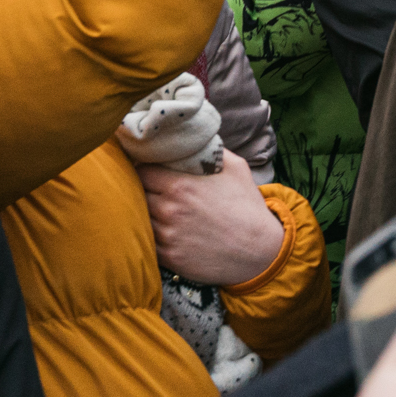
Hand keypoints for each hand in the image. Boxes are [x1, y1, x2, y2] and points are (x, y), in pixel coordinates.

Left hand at [136, 154, 287, 286]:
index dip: (143, 168)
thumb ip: (211, 150)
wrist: (260, 251)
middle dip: (141, 189)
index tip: (149, 170)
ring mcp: (167, 236)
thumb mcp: (236, 168)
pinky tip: (164, 231)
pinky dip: (150, 236)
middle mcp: (169, 210)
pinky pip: (147, 242)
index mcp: (180, 185)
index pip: (141, 171)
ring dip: (144, 213)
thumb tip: (196, 139)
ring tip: (157, 210)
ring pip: (139, 218)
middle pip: (136, 194)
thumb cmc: (248, 207)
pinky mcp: (170, 258)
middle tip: (151, 190)